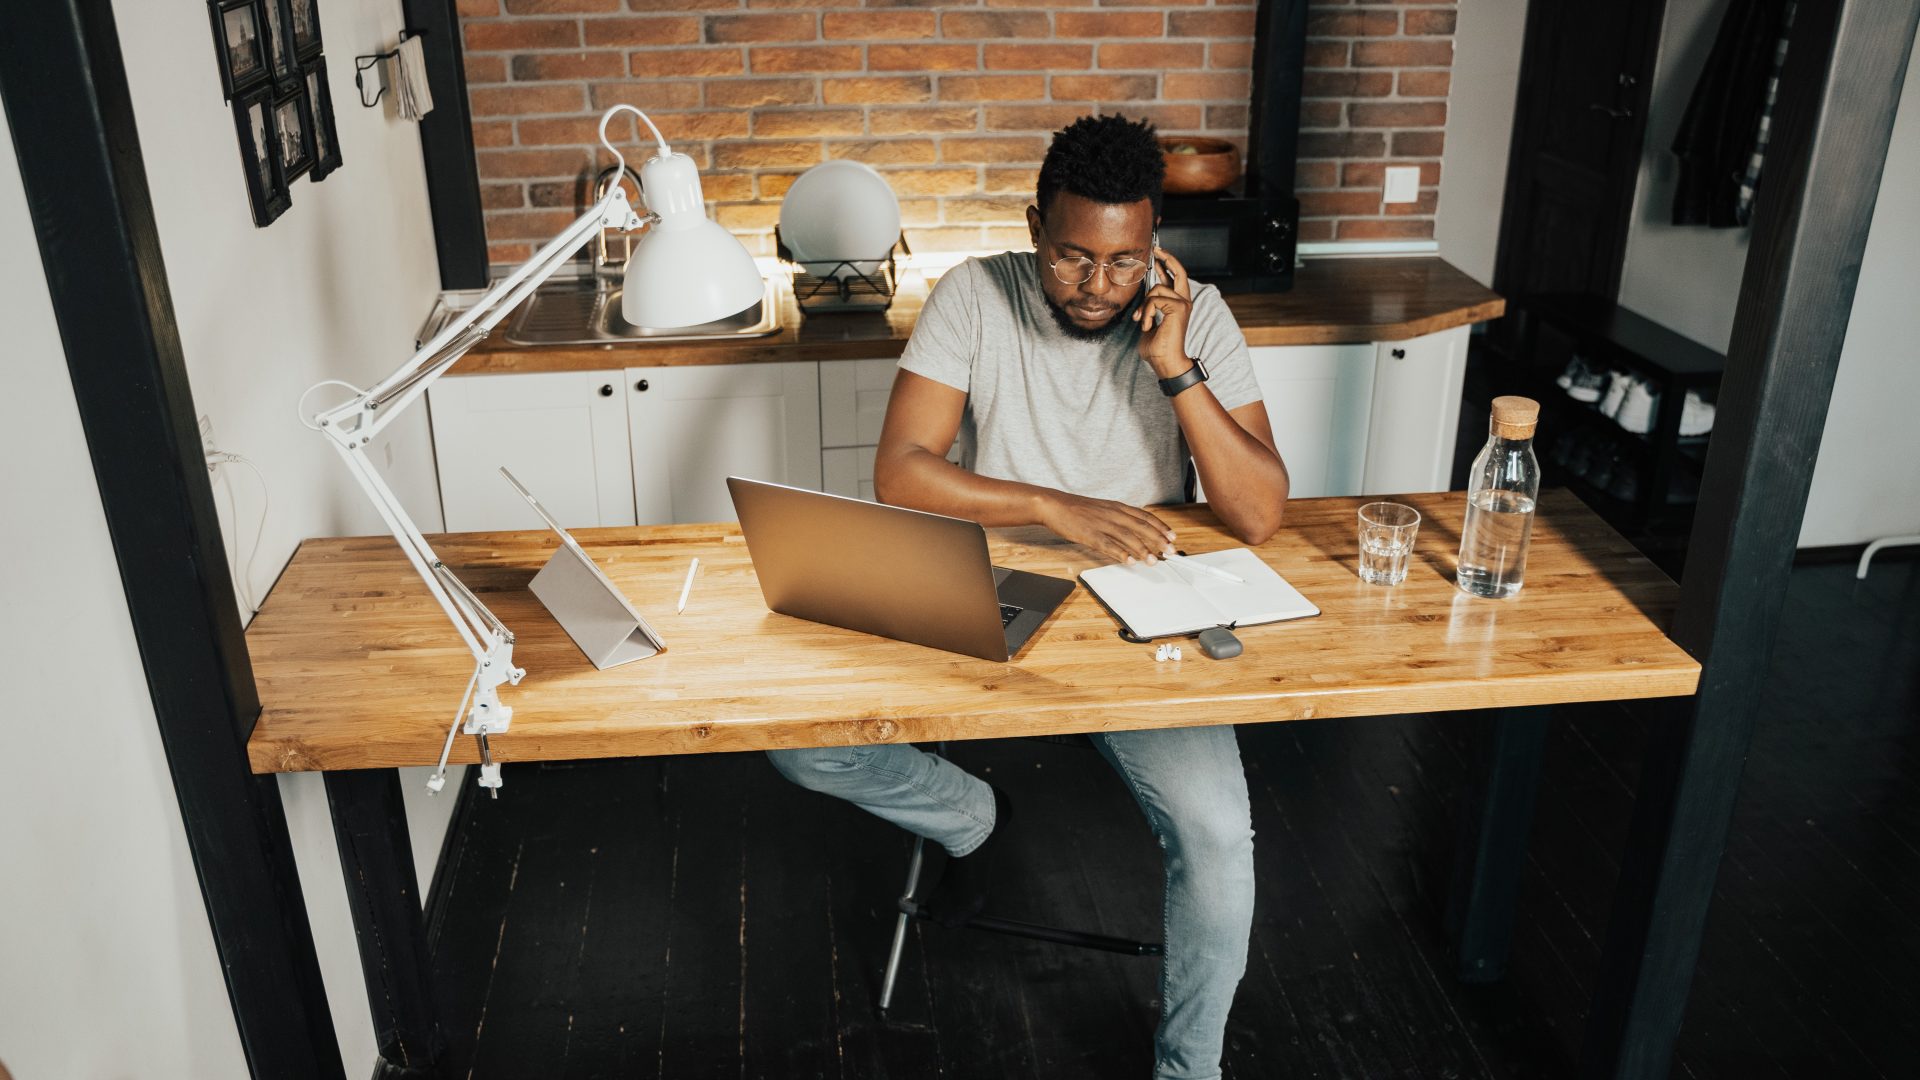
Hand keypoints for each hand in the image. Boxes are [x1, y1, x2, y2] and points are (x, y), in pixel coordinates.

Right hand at [1039, 491, 1176, 564]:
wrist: (1054, 505)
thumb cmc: (1077, 509)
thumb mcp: (1102, 509)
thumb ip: (1118, 518)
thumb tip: (1133, 531)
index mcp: (1117, 507)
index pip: (1144, 516)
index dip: (1160, 527)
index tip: (1172, 536)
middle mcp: (1113, 514)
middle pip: (1141, 527)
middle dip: (1158, 540)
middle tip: (1170, 551)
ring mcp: (1101, 524)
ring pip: (1128, 536)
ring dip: (1143, 549)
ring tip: (1154, 560)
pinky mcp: (1090, 534)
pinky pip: (1108, 545)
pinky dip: (1120, 553)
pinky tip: (1129, 561)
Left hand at [1133, 244, 1193, 377]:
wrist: (1165, 363)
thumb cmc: (1157, 348)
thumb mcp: (1149, 323)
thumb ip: (1149, 309)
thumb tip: (1143, 300)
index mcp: (1178, 304)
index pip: (1174, 279)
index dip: (1167, 265)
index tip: (1158, 256)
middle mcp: (1184, 302)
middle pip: (1179, 272)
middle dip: (1167, 258)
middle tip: (1156, 249)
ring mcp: (1183, 304)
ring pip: (1156, 289)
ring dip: (1143, 307)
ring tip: (1143, 322)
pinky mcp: (1178, 308)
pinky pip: (1153, 300)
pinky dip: (1146, 313)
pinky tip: (1147, 326)